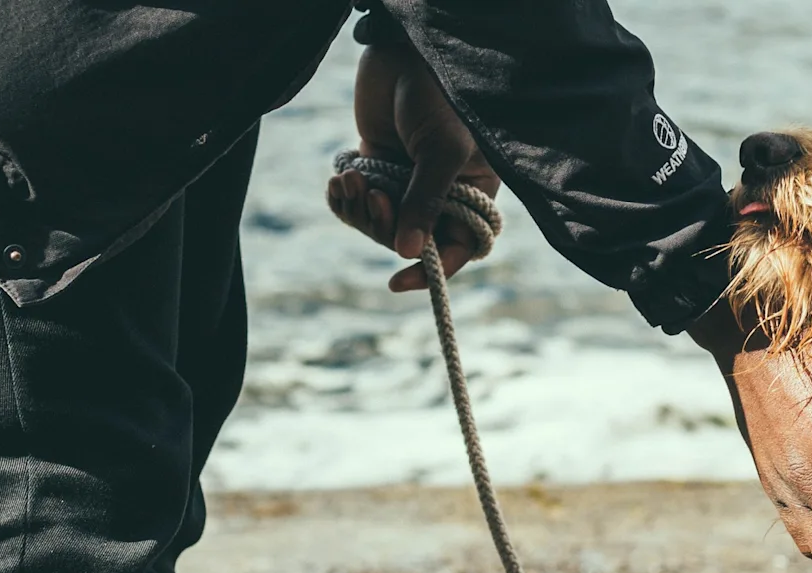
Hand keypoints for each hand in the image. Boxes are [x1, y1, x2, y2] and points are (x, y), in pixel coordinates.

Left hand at [326, 41, 500, 291]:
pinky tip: (339, 179)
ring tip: (350, 178)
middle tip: (371, 196)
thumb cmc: (440, 97)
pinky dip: (344, 197)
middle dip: (383, 225)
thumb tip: (406, 252)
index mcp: (472, 192)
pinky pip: (356, 202)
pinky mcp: (375, 167)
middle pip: (410, 240)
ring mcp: (405, 181)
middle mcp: (441, 193)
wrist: (404, 51)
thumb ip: (426, 201)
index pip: (457, 246)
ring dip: (359, 208)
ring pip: (378, 224)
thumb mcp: (442, 150)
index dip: (431, 268)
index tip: (398, 280)